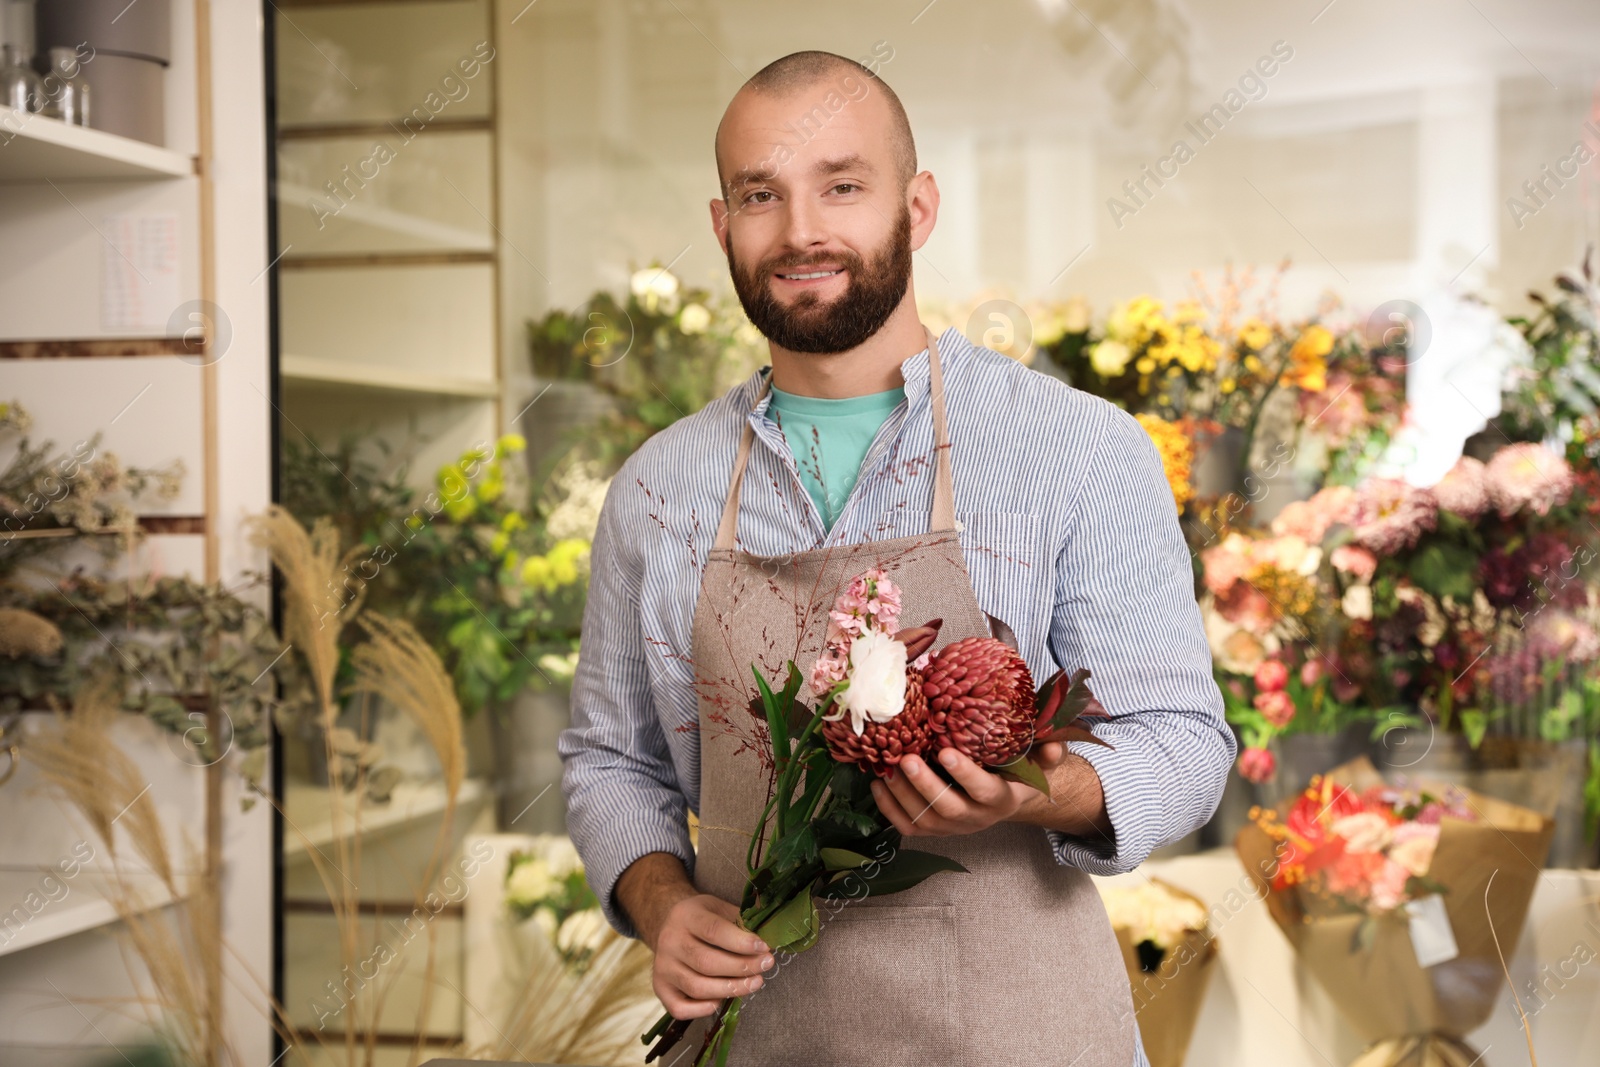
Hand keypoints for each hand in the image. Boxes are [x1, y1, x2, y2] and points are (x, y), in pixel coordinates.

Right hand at [650, 893, 774, 1019]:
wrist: (668, 925)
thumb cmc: (702, 918)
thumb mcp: (719, 908)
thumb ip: (741, 920)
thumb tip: (771, 935)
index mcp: (686, 916)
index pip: (713, 931)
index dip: (741, 942)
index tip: (764, 948)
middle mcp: (669, 941)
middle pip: (706, 962)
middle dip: (741, 967)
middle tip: (766, 966)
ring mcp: (662, 967)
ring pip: (697, 987)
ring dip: (730, 989)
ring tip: (755, 983)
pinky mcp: (660, 988)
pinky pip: (679, 1008)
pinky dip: (702, 1010)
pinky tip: (722, 1001)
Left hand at [870, 742, 1066, 836]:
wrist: (1005, 794)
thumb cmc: (1018, 770)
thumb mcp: (1038, 760)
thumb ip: (1048, 752)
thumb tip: (1052, 745)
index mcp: (1002, 799)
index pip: (984, 791)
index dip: (965, 775)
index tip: (946, 752)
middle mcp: (977, 817)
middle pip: (948, 809)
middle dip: (925, 785)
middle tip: (906, 759)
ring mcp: (953, 827)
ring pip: (924, 820)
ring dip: (902, 796)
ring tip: (886, 768)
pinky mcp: (933, 831)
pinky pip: (908, 828)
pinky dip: (889, 809)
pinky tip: (877, 783)